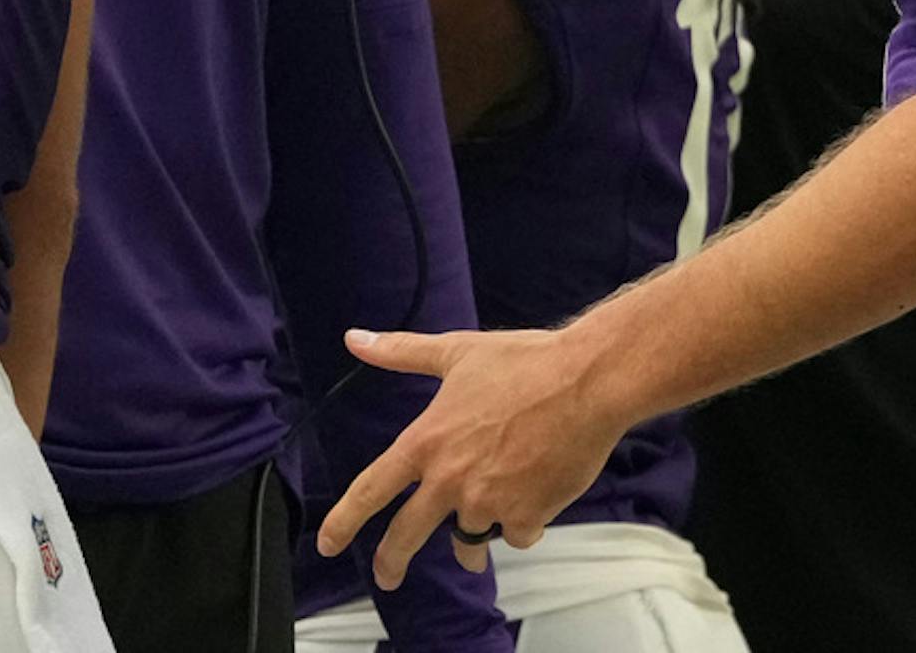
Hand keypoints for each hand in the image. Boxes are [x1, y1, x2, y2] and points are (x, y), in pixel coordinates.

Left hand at [314, 324, 627, 588]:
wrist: (587, 381)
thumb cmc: (525, 361)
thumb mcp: (456, 352)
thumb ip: (402, 352)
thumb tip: (355, 339)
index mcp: (428, 441)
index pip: (371, 488)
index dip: (344, 520)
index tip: (328, 542)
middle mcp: (451, 479)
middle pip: (407, 535)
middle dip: (392, 561)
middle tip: (387, 576)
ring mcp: (489, 502)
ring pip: (468, 538)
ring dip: (471, 537)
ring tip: (478, 533)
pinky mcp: (527, 516)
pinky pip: (517, 533)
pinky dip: (522, 521)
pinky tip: (534, 497)